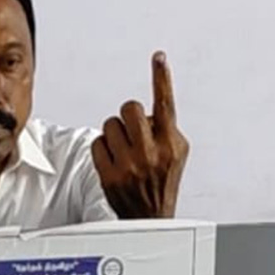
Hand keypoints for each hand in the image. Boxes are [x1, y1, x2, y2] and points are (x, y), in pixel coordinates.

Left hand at [91, 51, 189, 219]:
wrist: (150, 217)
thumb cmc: (162, 181)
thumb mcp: (177, 153)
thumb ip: (166, 128)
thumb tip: (148, 111)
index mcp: (171, 144)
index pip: (166, 104)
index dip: (162, 78)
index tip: (158, 57)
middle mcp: (151, 153)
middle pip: (130, 108)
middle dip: (130, 115)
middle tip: (133, 130)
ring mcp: (129, 164)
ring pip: (110, 124)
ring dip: (115, 132)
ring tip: (124, 149)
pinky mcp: (109, 174)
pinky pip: (97, 142)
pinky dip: (103, 148)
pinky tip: (113, 159)